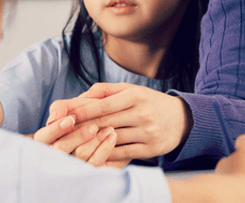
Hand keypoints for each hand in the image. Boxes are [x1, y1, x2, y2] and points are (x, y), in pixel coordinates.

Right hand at [33, 113, 117, 165]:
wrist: (106, 121)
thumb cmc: (83, 112)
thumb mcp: (70, 107)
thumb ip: (59, 108)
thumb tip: (52, 120)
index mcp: (46, 140)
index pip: (42, 138)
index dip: (55, 129)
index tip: (70, 119)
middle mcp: (56, 156)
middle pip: (60, 149)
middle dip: (78, 136)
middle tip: (94, 127)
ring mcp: (71, 166)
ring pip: (79, 157)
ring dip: (95, 141)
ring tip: (109, 129)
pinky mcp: (88, 172)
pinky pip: (94, 165)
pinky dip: (105, 150)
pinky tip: (112, 138)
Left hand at [48, 82, 190, 161]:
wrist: (182, 119)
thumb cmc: (149, 102)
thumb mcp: (131, 90)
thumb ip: (105, 91)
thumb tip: (80, 97)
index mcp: (135, 95)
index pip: (102, 105)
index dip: (81, 111)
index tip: (63, 116)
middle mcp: (142, 113)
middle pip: (104, 122)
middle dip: (81, 128)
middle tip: (62, 132)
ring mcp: (147, 132)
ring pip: (112, 140)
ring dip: (92, 143)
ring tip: (74, 145)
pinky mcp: (151, 149)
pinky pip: (124, 154)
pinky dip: (107, 155)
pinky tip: (94, 155)